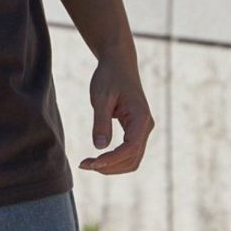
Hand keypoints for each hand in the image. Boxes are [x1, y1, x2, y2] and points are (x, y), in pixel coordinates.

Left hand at [82, 59, 153, 174]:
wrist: (119, 63)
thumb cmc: (109, 77)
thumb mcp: (101, 97)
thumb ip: (101, 122)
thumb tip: (100, 147)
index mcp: (141, 117)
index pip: (130, 148)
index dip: (112, 160)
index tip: (92, 163)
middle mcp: (145, 126)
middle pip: (132, 159)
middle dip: (110, 166)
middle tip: (84, 164)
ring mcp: (142, 129)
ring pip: (132, 160)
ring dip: (111, 166)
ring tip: (88, 163)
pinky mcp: (136, 130)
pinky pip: (128, 153)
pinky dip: (113, 160)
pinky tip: (97, 158)